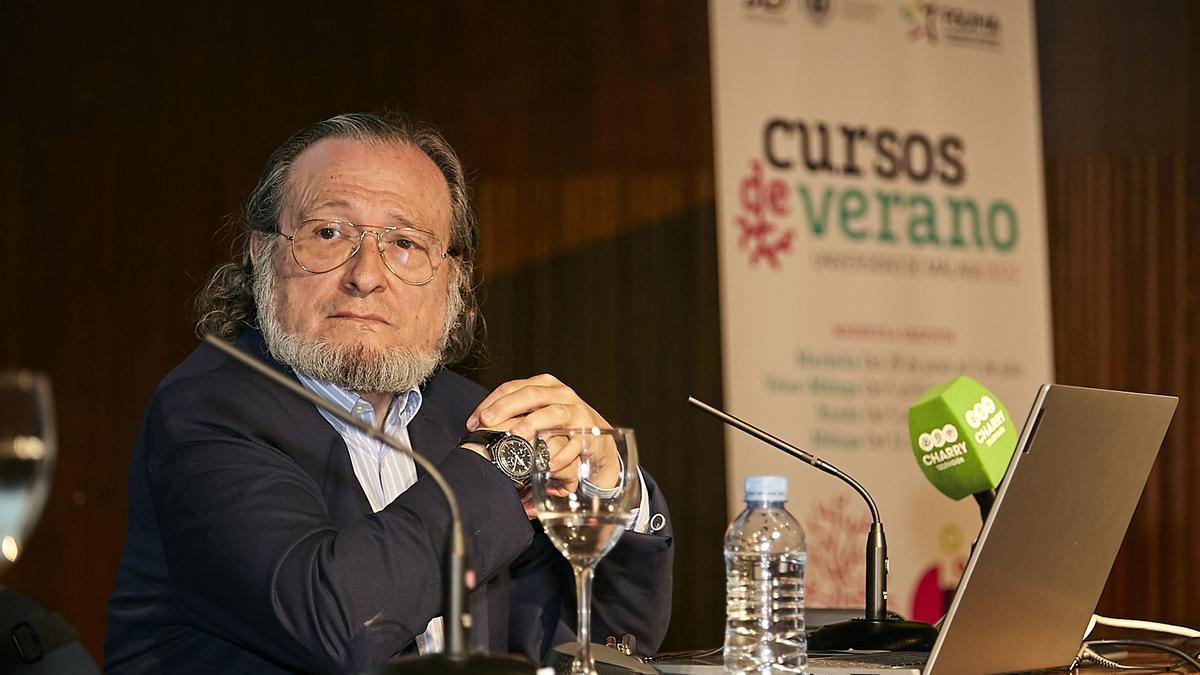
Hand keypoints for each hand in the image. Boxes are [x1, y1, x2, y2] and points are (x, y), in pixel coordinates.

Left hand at [467, 374, 619, 493]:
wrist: (598, 442)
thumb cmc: (561, 427)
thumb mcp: (537, 415)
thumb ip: (513, 415)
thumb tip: (477, 426)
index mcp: (545, 386)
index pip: (513, 387)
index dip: (491, 402)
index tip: (473, 421)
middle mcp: (562, 395)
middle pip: (532, 395)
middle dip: (507, 407)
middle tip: (487, 422)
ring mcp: (578, 413)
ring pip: (554, 413)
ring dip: (534, 423)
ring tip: (516, 435)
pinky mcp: (590, 434)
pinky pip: (574, 443)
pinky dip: (560, 454)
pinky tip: (545, 464)